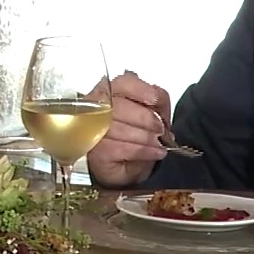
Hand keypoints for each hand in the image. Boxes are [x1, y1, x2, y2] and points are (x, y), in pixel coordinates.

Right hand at [83, 71, 173, 186]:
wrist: (129, 170)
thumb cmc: (138, 140)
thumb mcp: (154, 116)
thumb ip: (159, 100)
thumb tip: (159, 97)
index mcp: (111, 94)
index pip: (122, 83)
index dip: (140, 89)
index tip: (154, 100)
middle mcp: (97, 110)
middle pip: (120, 106)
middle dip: (146, 119)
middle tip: (160, 128)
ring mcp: (93, 133)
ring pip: (119, 129)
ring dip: (146, 137)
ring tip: (159, 143)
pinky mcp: (96, 154)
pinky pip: (121, 148)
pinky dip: (143, 151)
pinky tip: (154, 152)